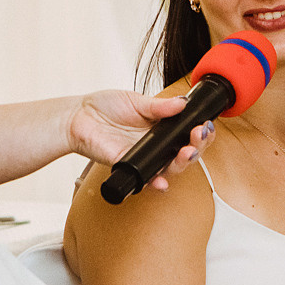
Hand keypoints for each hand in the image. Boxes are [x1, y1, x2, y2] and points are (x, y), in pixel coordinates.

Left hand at [68, 90, 211, 190]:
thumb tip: (182, 103)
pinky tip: (162, 182)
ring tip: (188, 152)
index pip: (188, 134)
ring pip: (171, 168)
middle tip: (200, 135)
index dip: (201, 132)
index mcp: (162, 128)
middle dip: (199, 146)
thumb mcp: (135, 101)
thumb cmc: (105, 107)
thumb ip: (159, 106)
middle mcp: (156, 146)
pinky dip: (156, 183)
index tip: (205, 124)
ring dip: (184, 163)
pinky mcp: (129, 167)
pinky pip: (146, 180)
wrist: (79, 116)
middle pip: (186, 153)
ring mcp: (144, 158)